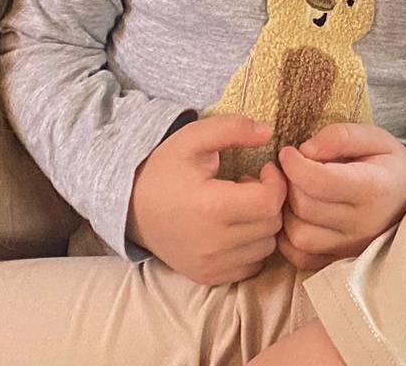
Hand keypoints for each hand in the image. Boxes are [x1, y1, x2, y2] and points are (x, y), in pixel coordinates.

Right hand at [126, 115, 286, 284]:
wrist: (130, 208)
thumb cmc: (164, 170)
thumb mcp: (193, 139)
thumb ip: (232, 128)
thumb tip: (268, 132)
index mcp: (211, 207)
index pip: (270, 201)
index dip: (276, 182)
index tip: (264, 170)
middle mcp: (213, 243)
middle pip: (271, 225)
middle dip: (269, 201)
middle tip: (250, 186)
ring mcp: (210, 265)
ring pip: (265, 248)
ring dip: (262, 226)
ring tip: (240, 208)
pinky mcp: (208, 277)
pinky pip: (251, 267)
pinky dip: (251, 248)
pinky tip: (235, 229)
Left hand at [275, 123, 405, 271]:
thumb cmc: (389, 163)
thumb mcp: (374, 137)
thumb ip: (340, 137)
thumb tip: (305, 150)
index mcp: (373, 188)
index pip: (320, 181)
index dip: (294, 165)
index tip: (288, 152)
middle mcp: (363, 223)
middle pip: (304, 207)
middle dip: (288, 184)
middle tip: (289, 170)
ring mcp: (352, 247)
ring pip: (298, 236)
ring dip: (286, 212)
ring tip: (293, 194)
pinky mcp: (341, 260)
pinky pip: (301, 257)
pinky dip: (289, 239)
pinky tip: (296, 217)